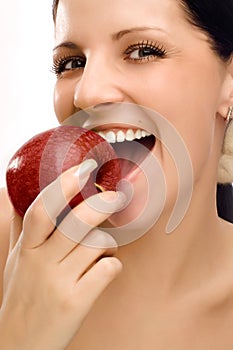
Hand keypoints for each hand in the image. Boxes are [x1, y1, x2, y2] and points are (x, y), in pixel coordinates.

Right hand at [0, 159, 124, 349]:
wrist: (18, 345)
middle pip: (78, 222)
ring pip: (99, 244)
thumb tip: (21, 197)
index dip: (64, 185)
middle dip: (103, 204)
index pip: (42, 209)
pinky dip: (113, 266)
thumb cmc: (22, 297)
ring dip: (108, 244)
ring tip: (102, 252)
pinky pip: (108, 269)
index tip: (85, 168)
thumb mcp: (16, 261)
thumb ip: (23, 229)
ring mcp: (59, 284)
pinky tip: (104, 270)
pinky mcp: (76, 303)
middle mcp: (40, 263)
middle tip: (116, 197)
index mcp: (26, 249)